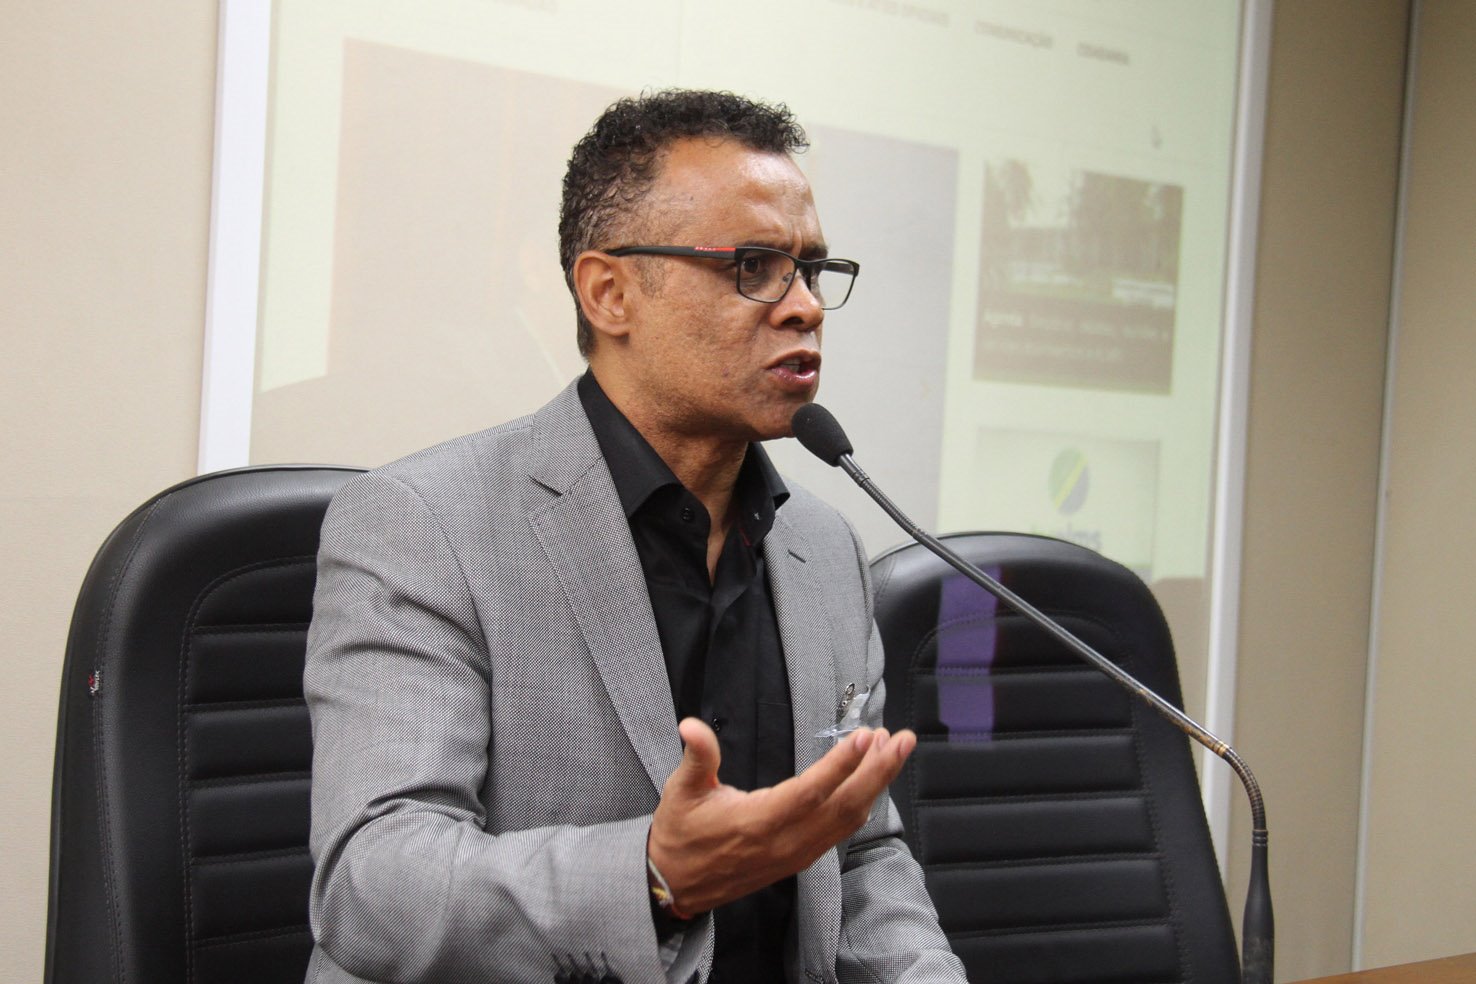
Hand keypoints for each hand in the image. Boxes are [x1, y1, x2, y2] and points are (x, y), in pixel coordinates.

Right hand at [646, 716, 915, 915]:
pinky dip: (861, 805)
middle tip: (901, 739)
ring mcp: (796, 854)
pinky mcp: (799, 859)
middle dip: (877, 772)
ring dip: (874, 785)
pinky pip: (839, 833)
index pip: (810, 792)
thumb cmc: (679, 835)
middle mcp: (784, 842)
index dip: (841, 765)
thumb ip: (697, 756)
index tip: (864, 737)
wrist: (675, 885)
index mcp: (757, 822)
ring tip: (892, 750)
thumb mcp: (681, 791)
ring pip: (847, 820)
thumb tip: (692, 725)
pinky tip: (871, 783)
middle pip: (843, 807)